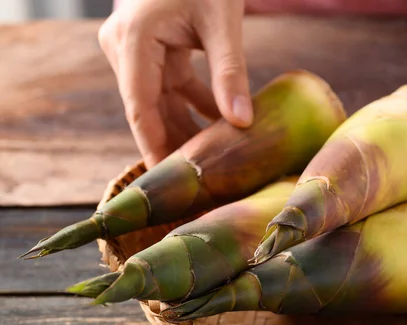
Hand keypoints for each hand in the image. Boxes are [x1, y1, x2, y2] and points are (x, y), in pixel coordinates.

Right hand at [99, 0, 252, 166]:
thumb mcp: (222, 23)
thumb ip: (230, 73)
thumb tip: (242, 123)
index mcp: (134, 40)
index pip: (141, 107)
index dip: (153, 146)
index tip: (166, 182)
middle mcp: (126, 48)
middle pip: (150, 109)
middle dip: (175, 142)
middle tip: (199, 181)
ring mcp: (137, 49)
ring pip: (162, 101)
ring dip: (189, 126)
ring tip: (214, 159)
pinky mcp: (153, 49)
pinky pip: (172, 87)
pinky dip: (196, 105)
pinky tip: (222, 125)